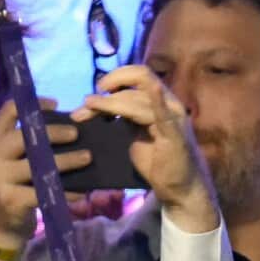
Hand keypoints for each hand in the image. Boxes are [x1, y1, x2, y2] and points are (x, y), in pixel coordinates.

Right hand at [0, 98, 88, 251]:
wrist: (0, 225)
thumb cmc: (14, 185)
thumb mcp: (13, 159)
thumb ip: (29, 141)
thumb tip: (70, 123)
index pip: (9, 111)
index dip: (34, 105)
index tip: (56, 104)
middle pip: (23, 136)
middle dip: (53, 132)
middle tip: (76, 133)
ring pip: (38, 164)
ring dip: (66, 160)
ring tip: (87, 158)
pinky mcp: (12, 200)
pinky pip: (45, 190)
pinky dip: (67, 191)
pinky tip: (81, 192)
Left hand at [74, 66, 218, 232]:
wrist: (177, 185)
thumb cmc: (156, 158)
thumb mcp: (133, 131)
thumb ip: (122, 114)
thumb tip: (94, 104)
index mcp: (159, 100)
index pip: (138, 75)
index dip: (116, 77)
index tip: (95, 90)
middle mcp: (168, 103)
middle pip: (135, 85)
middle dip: (106, 92)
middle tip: (83, 106)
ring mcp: (172, 118)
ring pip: (138, 100)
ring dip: (109, 103)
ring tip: (87, 108)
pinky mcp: (174, 135)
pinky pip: (164, 115)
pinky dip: (157, 100)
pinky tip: (153, 89)